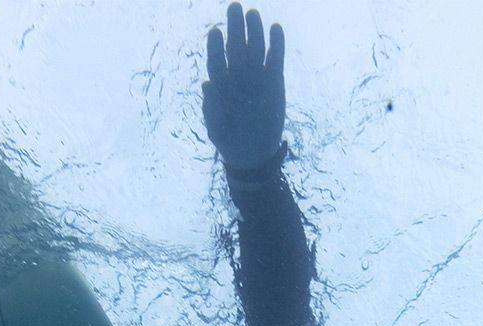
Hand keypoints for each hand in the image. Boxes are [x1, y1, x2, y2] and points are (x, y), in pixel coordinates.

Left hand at [202, 3, 285, 170]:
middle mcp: (237, 76)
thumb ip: (211, 109)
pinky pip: (274, 58)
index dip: (215, 46)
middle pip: (235, 47)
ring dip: (254, 31)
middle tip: (234, 7)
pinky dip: (276, 44)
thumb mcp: (216, 129)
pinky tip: (275, 28)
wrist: (253, 154)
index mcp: (221, 85)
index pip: (216, 59)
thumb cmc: (229, 141)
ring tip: (254, 14)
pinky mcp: (274, 81)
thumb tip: (207, 85)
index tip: (215, 32)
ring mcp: (256, 77)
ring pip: (255, 49)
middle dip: (235, 27)